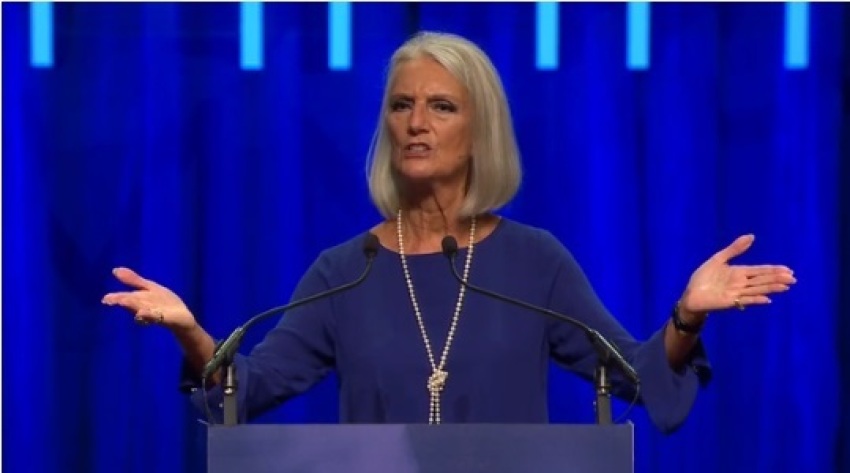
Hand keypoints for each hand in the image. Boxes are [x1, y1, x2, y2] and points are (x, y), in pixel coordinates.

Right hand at [102, 267, 197, 331]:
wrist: (182, 316)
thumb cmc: (163, 302)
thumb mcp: (149, 287)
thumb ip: (133, 280)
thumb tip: (115, 270)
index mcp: (140, 299)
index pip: (125, 297)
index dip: (115, 298)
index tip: (105, 299)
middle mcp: (144, 307)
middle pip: (132, 304)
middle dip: (122, 301)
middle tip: (110, 301)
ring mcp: (154, 313)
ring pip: (141, 310)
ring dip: (133, 306)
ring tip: (124, 302)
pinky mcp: (165, 319)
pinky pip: (156, 317)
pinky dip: (149, 315)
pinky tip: (142, 313)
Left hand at [678, 235, 795, 321]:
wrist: (690, 294)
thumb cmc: (703, 278)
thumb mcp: (718, 259)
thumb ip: (734, 249)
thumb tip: (752, 236)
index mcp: (739, 272)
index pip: (760, 270)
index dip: (773, 270)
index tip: (788, 269)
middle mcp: (741, 283)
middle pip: (762, 280)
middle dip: (777, 279)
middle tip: (793, 278)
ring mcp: (737, 293)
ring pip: (757, 289)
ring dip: (771, 288)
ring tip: (786, 287)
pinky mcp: (730, 302)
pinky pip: (745, 300)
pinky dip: (755, 300)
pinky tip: (767, 299)